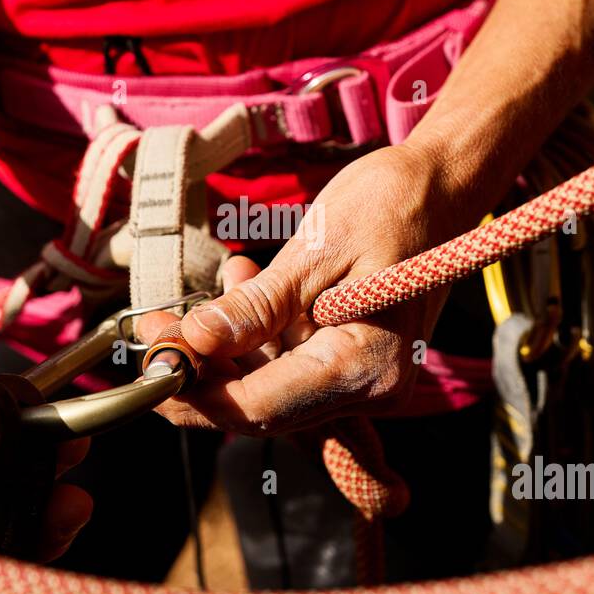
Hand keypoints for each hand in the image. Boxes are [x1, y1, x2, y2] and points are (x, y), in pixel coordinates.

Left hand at [137, 143, 469, 434]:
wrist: (443, 186)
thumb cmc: (390, 206)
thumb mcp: (312, 252)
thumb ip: (255, 308)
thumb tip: (192, 344)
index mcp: (365, 369)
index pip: (261, 407)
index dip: (197, 392)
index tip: (151, 360)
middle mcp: (370, 390)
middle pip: (261, 408)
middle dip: (202, 373)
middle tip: (154, 327)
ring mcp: (366, 380)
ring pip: (271, 389)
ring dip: (226, 350)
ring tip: (209, 289)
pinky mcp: (356, 363)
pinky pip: (291, 367)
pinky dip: (258, 338)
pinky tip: (243, 286)